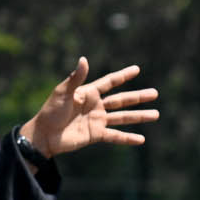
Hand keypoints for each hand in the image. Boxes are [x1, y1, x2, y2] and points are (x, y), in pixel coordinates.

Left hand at [21, 58, 159, 157]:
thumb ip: (75, 78)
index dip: (123, 76)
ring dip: (139, 116)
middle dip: (138, 97)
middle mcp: (96, 106)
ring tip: (156, 114)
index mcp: (88, 93)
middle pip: (121, 100)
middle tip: (155, 93)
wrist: (44, 135)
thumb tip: (84, 59)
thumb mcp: (62, 92)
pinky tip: (141, 139)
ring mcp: (97, 121)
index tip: (137, 69)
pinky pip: (115, 136)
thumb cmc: (50, 111)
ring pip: (122, 117)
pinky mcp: (95, 135)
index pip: (110, 82)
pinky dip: (128, 138)